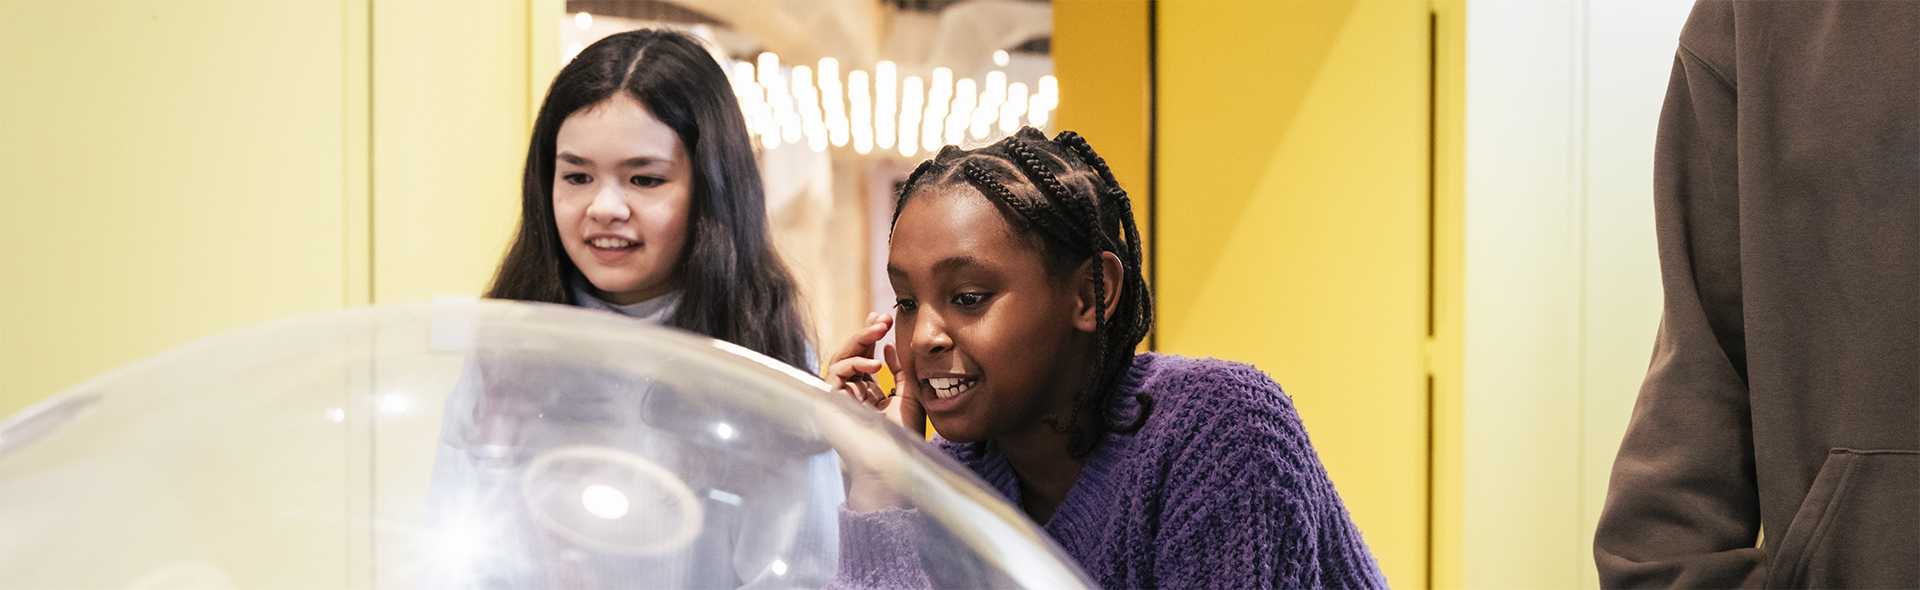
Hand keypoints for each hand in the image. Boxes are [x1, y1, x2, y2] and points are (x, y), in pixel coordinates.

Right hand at [826, 313, 926, 436]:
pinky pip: (835, 374)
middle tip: (883, 318)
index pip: (863, 359)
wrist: (894, 464)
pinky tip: (875, 363)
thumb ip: (900, 371)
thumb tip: (888, 347)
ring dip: (859, 341)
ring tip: (880, 330)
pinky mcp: (828, 403)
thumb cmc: (903, 437)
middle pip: (849, 356)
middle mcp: (849, 395)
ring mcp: (837, 399)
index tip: (885, 319)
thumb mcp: (908, 395)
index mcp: (866, 394)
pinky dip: (854, 363)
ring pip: (839, 359)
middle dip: (865, 333)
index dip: (871, 337)